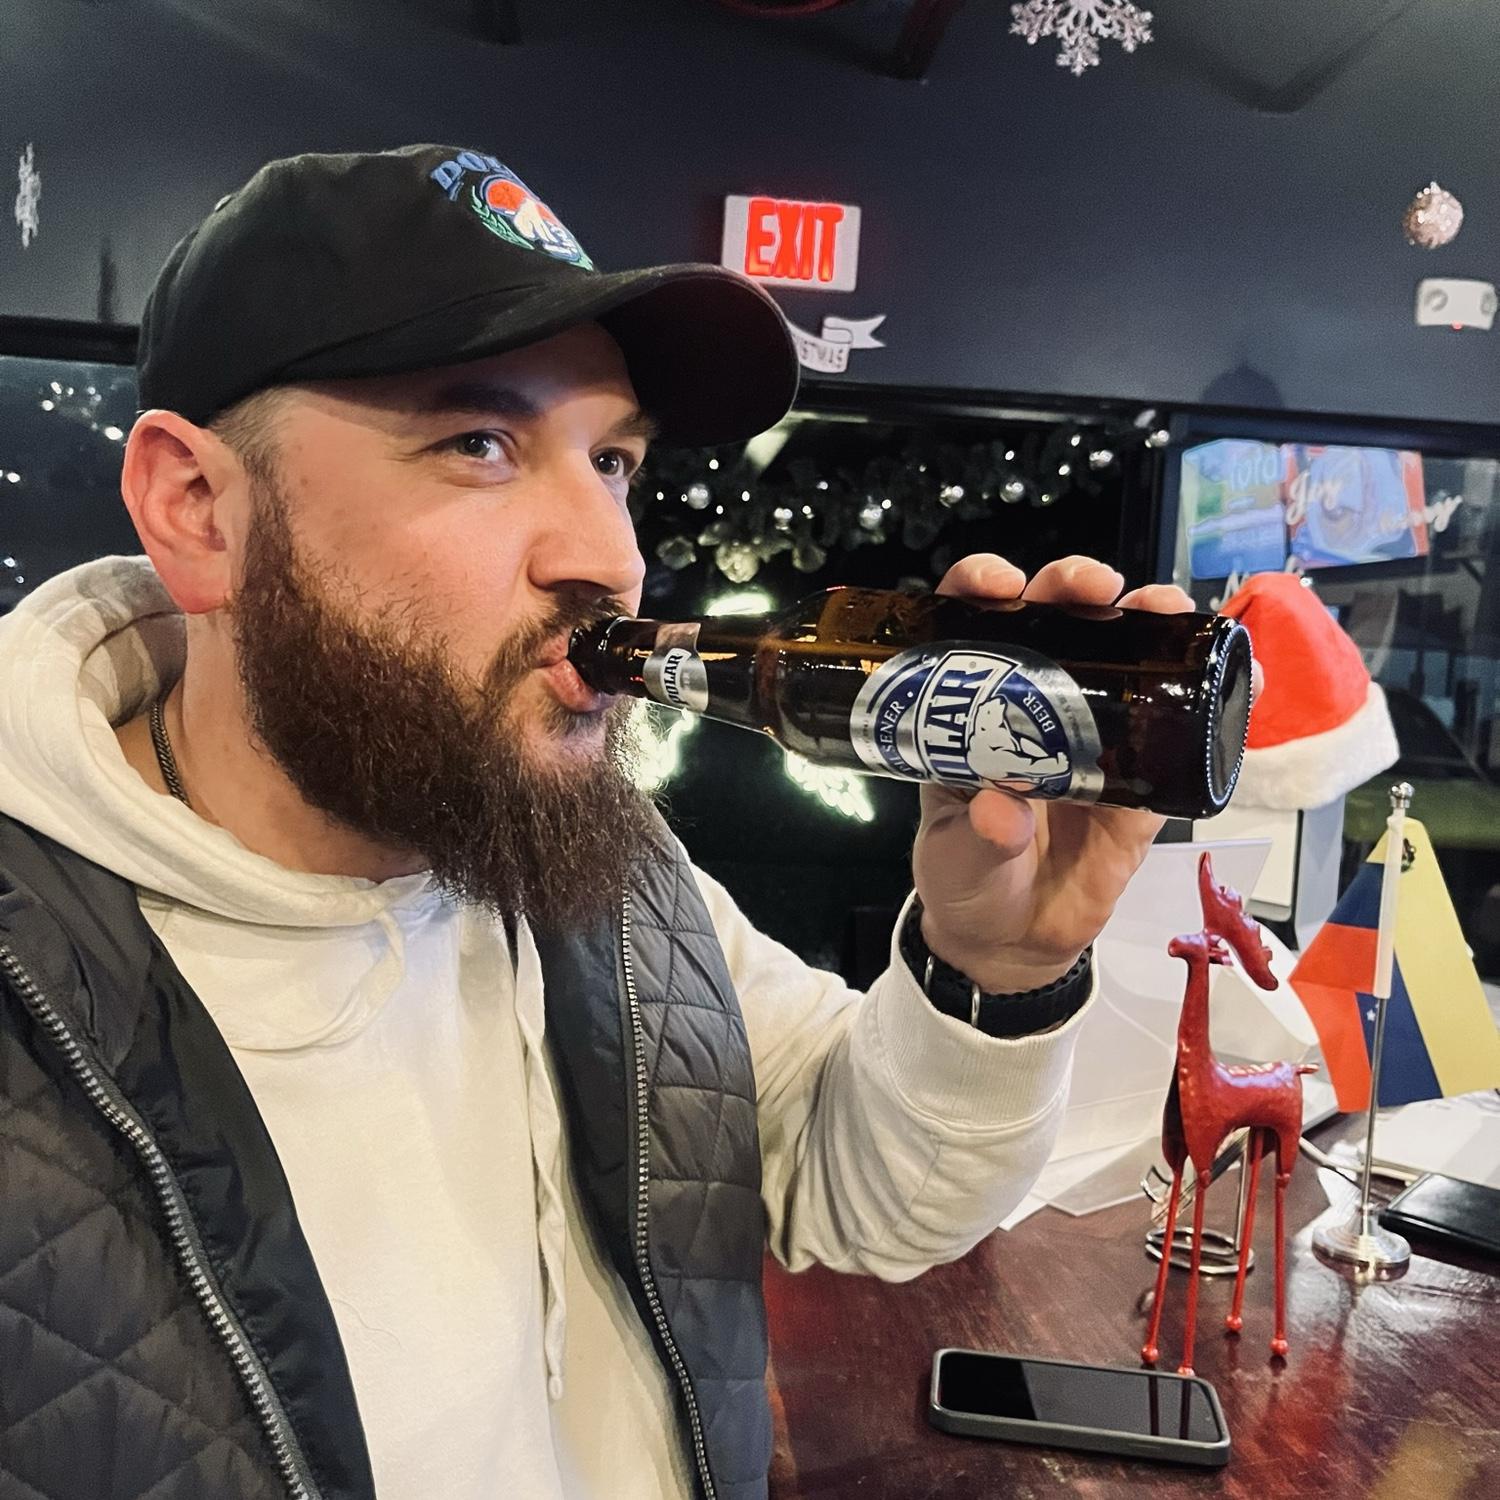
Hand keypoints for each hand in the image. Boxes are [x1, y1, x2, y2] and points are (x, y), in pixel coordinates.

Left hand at [911, 553, 1197, 994]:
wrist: (1013, 944)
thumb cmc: (968, 884)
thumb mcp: (957, 860)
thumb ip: (978, 836)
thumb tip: (1002, 809)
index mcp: (972, 714)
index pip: (971, 630)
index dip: (980, 592)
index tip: (997, 584)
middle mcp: (1032, 711)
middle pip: (1053, 627)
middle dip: (1073, 590)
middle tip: (1092, 587)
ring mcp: (1092, 741)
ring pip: (1121, 664)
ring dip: (1148, 623)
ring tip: (1165, 605)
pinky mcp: (1142, 785)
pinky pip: (1179, 739)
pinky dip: (1212, 703)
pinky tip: (1240, 674)